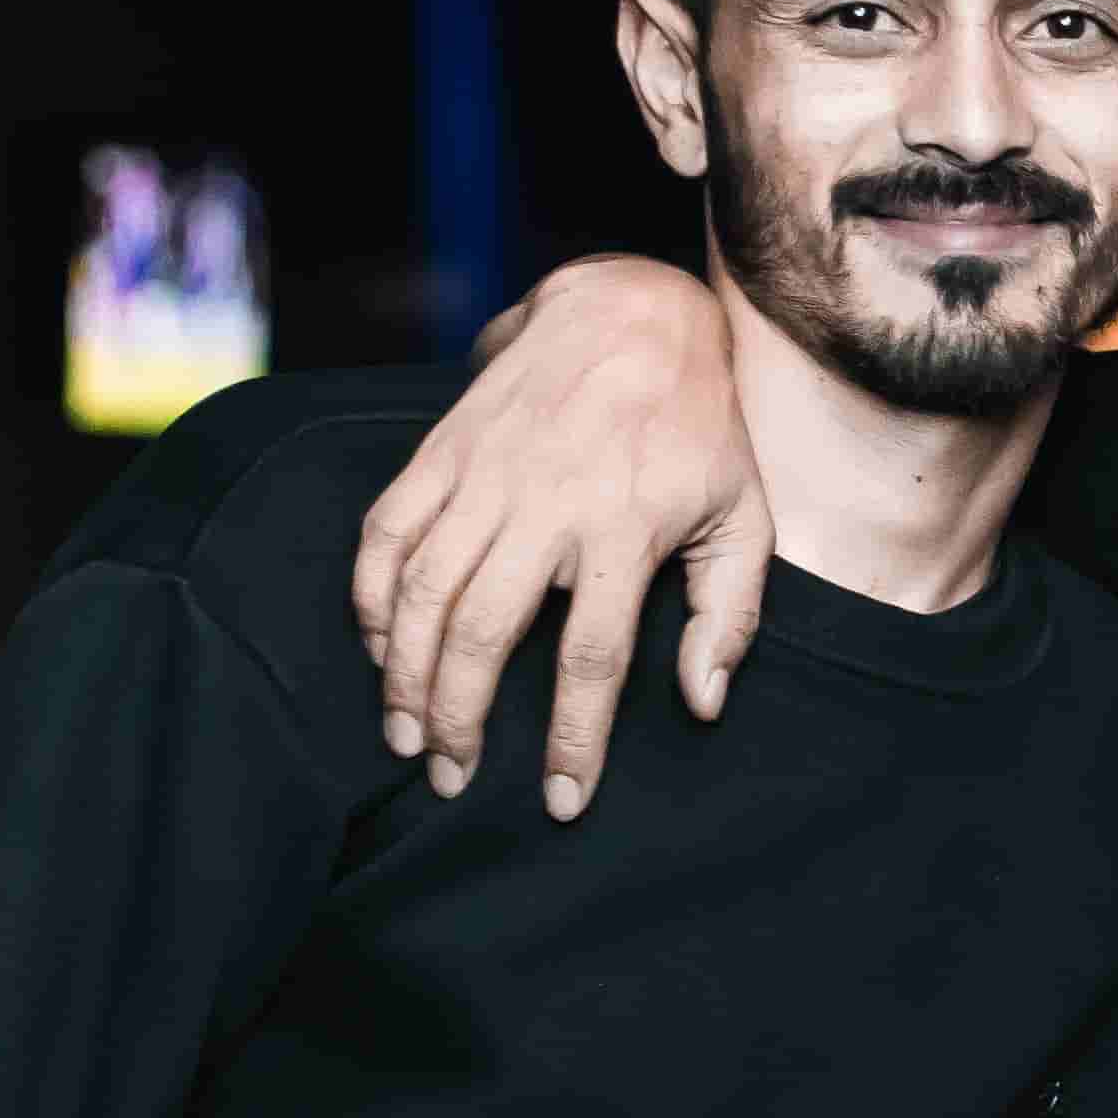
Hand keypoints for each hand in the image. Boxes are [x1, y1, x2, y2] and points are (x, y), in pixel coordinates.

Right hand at [349, 257, 766, 814]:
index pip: (592, 658)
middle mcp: (545, 505)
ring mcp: (483, 476)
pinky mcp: (440, 452)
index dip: (574, 739)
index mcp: (625, 529)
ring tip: (406, 735)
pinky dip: (372, 597)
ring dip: (406, 673)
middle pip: (484, 631)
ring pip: (423, 590)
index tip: (562, 801)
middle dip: (460, 717)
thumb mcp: (744, 517)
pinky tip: (380, 648)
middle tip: (450, 778)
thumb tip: (703, 702)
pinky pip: (386, 535)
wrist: (632, 315)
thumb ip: (730, 614)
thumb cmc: (698, 431)